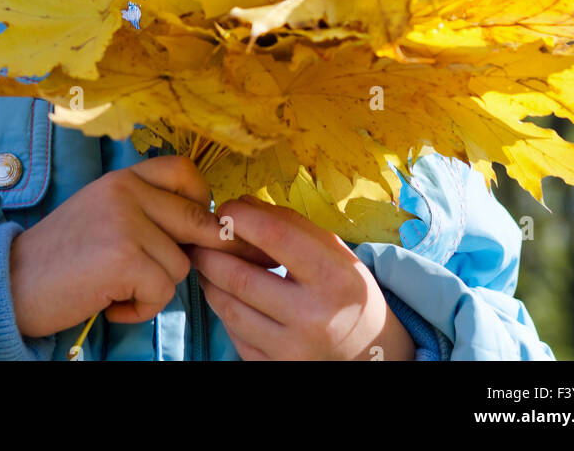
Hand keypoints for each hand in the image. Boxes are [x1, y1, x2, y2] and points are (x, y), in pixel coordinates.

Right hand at [8, 155, 271, 338]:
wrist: (11, 284)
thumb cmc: (60, 257)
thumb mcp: (102, 213)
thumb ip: (144, 209)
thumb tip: (206, 227)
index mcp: (122, 177)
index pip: (184, 171)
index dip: (200, 200)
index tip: (190, 229)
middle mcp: (126, 191)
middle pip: (195, 220)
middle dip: (190, 254)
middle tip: (159, 273)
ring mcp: (126, 222)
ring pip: (181, 264)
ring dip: (156, 288)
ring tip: (117, 289)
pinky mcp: (124, 258)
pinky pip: (162, 293)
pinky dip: (141, 310)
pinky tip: (110, 305)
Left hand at [187, 195, 416, 360]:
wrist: (373, 352)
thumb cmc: (349, 292)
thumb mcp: (336, 252)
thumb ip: (291, 225)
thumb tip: (242, 204)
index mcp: (334, 278)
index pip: (275, 236)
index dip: (241, 218)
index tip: (225, 209)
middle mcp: (314, 317)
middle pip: (240, 277)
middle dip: (210, 251)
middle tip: (200, 236)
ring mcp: (293, 349)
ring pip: (229, 308)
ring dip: (209, 279)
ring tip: (206, 261)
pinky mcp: (276, 369)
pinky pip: (235, 335)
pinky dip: (223, 309)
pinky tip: (224, 293)